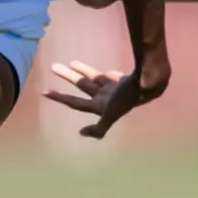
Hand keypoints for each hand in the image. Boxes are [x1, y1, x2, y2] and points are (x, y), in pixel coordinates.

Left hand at [45, 57, 166, 139]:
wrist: (153, 83)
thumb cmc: (130, 98)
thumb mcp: (112, 115)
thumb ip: (99, 128)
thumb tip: (81, 133)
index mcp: (101, 107)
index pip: (75, 103)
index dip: (59, 98)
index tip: (44, 92)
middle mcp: (105, 99)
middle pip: (82, 87)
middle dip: (67, 78)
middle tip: (53, 66)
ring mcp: (114, 90)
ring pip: (93, 80)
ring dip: (81, 72)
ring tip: (69, 63)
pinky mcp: (123, 82)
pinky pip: (108, 77)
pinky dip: (101, 75)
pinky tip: (98, 71)